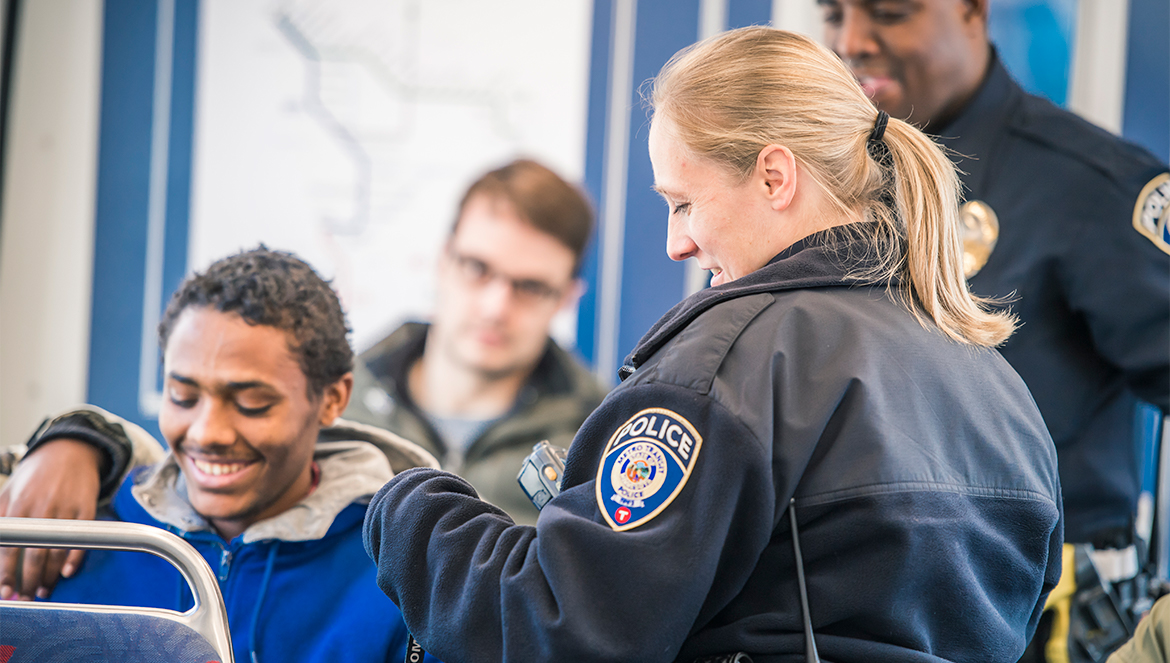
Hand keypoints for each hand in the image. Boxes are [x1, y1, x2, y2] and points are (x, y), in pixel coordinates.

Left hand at [0, 439, 101, 599]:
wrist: (70, 451)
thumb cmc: (36, 474)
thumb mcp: (9, 490)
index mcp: (19, 505)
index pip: (9, 547)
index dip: (6, 573)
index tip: (4, 591)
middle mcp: (42, 508)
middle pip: (34, 554)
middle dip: (28, 581)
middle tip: (26, 597)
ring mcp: (66, 508)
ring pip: (58, 550)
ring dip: (49, 575)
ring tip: (43, 590)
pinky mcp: (87, 508)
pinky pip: (82, 539)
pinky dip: (74, 559)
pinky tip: (66, 572)